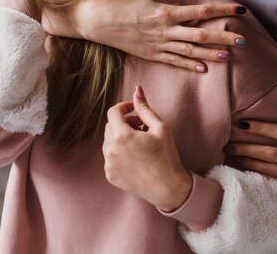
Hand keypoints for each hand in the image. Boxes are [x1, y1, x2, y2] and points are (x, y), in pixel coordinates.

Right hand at [42, 0, 247, 71]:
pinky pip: (174, 61)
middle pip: (200, 35)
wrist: (99, 21)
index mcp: (166, 12)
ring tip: (229, 56)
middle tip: (243, 40)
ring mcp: (159, 44)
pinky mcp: (152, 55)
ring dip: (211, 54)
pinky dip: (189, 66)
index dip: (222, 11)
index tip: (240, 10)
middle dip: (223, 37)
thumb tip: (192, 12)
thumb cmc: (125, 6)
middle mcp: (165, 29)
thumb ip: (172, 8)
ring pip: (190, 51)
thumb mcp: (151, 1)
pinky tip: (204, 69)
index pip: (201, 11)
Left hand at [102, 86, 192, 211]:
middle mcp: (111, 150)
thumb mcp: (160, 127)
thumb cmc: (167, 156)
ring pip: (109, 141)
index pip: (113, 112)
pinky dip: (119, 151)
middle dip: (124, 121)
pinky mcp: (110, 175)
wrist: (167, 187)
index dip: (124, 107)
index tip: (135, 110)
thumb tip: (137, 90)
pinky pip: (110, 156)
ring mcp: (108, 164)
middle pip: (110, 126)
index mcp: (122, 136)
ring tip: (140, 142)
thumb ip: (145, 108)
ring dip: (121, 136)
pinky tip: (136, 156)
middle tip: (142, 126)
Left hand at [226, 101, 276, 201]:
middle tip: (228, 145)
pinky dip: (260, 177)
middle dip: (247, 148)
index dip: (261, 128)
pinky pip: (276, 182)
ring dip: (249, 163)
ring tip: (233, 157)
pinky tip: (246, 172)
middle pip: (271, 153)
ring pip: (271, 169)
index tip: (243, 124)